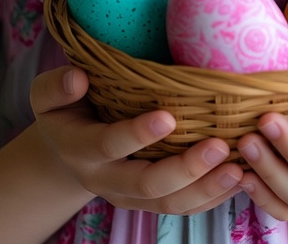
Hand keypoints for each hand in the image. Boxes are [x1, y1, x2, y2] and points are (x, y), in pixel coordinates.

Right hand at [30, 66, 244, 214]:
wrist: (65, 150)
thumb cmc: (65, 108)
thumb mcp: (48, 95)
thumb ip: (57, 86)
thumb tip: (77, 79)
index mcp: (81, 148)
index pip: (109, 145)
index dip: (137, 134)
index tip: (168, 116)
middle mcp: (105, 179)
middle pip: (146, 184)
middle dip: (185, 169)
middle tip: (219, 146)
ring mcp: (129, 196)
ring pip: (170, 204)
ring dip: (206, 189)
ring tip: (238, 169)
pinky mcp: (150, 203)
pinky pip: (183, 208)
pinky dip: (212, 197)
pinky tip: (240, 178)